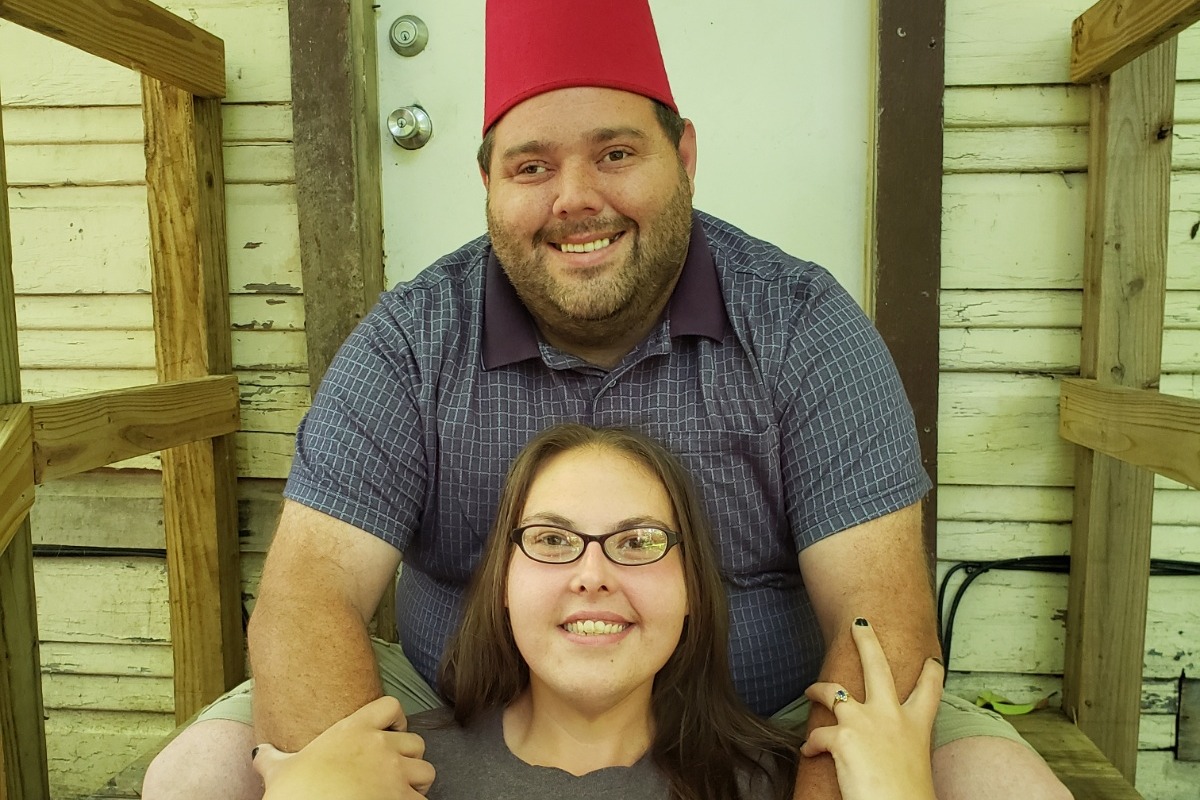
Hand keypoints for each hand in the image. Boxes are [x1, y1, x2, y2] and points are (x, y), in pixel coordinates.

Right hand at [254, 696, 435, 798]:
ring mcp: (396, 773)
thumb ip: (274, 759)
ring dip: (415, 783)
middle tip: (393, 773)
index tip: (389, 732)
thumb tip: (259, 753)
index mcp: (354, 730)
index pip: (390, 706)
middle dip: (408, 758)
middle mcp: (381, 747)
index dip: (395, 719)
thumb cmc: (295, 792)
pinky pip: (423, 799)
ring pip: (425, 771)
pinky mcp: (404, 799)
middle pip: (416, 742)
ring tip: (399, 793)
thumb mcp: (281, 771)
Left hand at [802, 620, 941, 799]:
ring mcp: (865, 722)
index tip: (931, 659)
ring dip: (818, 688)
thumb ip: (899, 747)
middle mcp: (892, 717)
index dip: (931, 673)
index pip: (930, 692)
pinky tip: (808, 752)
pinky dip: (811, 744)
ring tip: (810, 690)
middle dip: (867, 640)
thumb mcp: (913, 764)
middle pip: (878, 666)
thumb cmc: (907, 797)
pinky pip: (817, 736)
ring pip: (833, 691)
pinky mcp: (842, 737)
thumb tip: (887, 754)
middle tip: (859, 622)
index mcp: (916, 727)